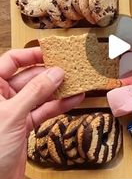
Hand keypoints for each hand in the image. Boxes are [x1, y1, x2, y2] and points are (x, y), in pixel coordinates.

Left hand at [0, 47, 83, 178]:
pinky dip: (59, 105)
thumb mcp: (12, 115)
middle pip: (29, 77)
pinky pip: (44, 110)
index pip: (11, 61)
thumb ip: (35, 92)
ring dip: (58, 89)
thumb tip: (54, 73)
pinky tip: (73, 99)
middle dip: (50, 73)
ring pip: (39, 94)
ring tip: (77, 82)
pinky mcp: (24, 126)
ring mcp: (14, 112)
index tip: (51, 52)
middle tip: (70, 68)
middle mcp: (2, 97)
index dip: (31, 55)